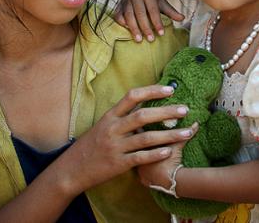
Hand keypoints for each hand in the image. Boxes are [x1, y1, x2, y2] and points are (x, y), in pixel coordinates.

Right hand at [67, 85, 194, 193]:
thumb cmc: (91, 145)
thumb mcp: (102, 126)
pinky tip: (169, 151)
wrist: (72, 168)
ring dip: (168, 135)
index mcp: (109, 116)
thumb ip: (121, 117)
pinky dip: (156, 154)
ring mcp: (115, 146)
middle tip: (185, 110)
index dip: (152, 91)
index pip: (132, 96)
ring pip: (146, 138)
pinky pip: (140, 157)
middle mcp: (113, 128)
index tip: (170, 89)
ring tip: (186, 132)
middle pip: (142, 116)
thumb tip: (144, 106)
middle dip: (166, 112)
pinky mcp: (118, 164)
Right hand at [114, 0, 183, 41]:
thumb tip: (183, 18)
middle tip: (150, 40)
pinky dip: (122, 23)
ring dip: (134, 28)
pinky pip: (118, 16)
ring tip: (139, 40)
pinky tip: (127, 31)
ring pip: (129, 15)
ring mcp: (125, 1)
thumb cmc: (151, 1)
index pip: (153, 10)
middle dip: (145, 27)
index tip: (161, 34)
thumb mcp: (161, 4)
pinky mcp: (118, 7)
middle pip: (140, 13)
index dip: (157, 22)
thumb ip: (171, 12)